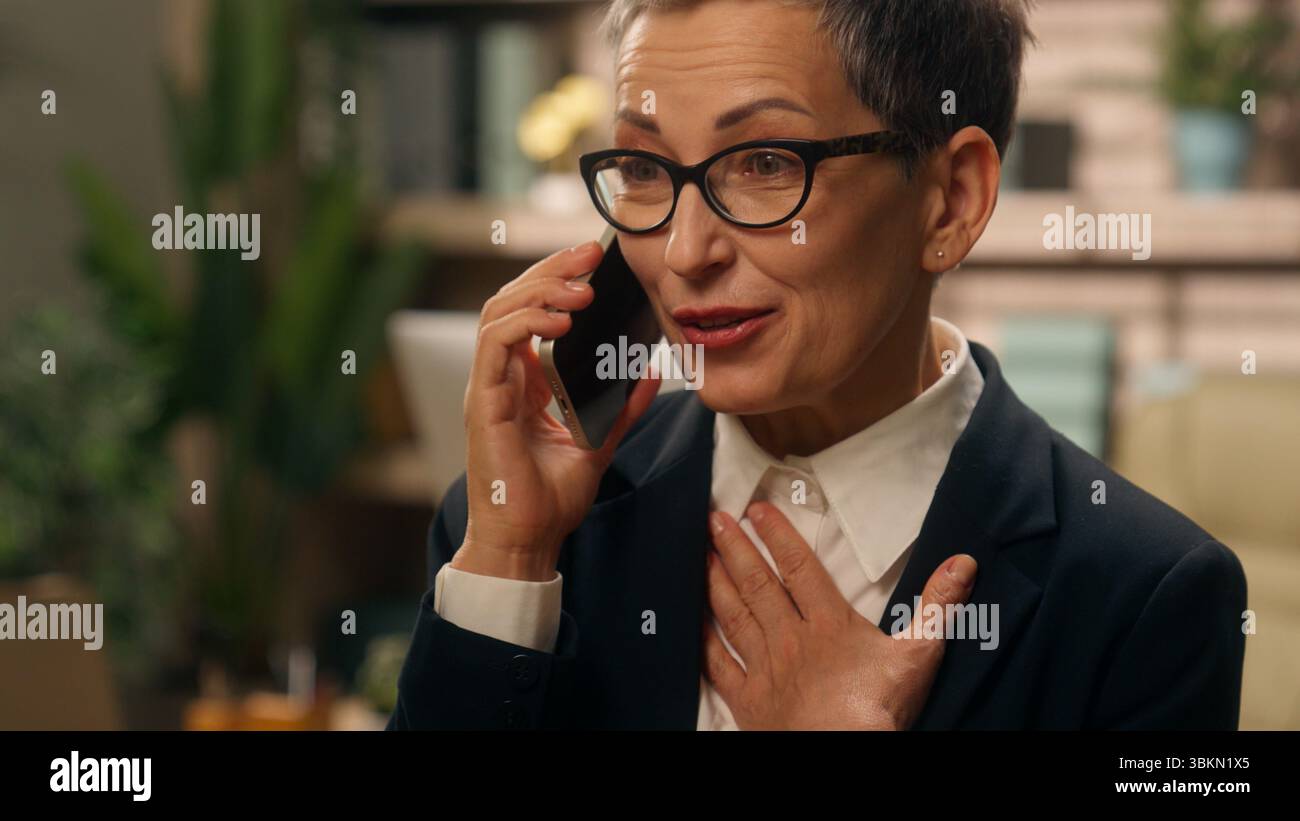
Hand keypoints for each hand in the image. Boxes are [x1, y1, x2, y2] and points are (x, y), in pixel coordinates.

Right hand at [453, 241, 660, 580]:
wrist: (528, 541)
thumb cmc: (550, 500)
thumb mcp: (598, 442)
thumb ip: (621, 406)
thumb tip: (650, 371)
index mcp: (522, 382)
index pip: (530, 312)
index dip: (556, 280)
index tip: (593, 262)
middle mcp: (500, 378)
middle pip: (512, 301)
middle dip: (550, 270)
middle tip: (588, 253)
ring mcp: (489, 389)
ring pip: (499, 313)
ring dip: (540, 291)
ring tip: (581, 288)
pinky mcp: (485, 404)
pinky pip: (495, 346)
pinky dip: (525, 325)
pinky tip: (558, 323)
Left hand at [702, 501, 977, 729]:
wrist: (843, 750)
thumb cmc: (879, 708)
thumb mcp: (919, 652)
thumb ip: (938, 605)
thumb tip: (962, 563)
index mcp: (828, 623)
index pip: (798, 567)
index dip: (777, 535)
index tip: (756, 509)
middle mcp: (790, 638)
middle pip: (757, 584)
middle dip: (734, 549)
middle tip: (713, 519)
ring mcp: (765, 669)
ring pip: (734, 617)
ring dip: (716, 583)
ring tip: (700, 556)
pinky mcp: (748, 701)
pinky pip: (719, 666)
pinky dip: (704, 643)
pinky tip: (693, 624)